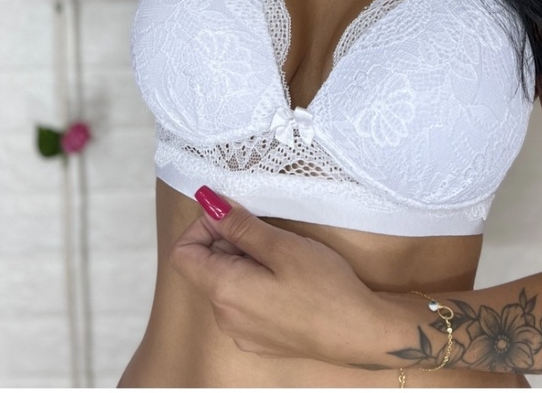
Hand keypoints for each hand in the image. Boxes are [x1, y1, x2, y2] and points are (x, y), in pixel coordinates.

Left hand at [170, 187, 383, 364]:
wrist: (359, 333)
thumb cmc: (323, 286)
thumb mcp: (282, 245)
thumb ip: (240, 225)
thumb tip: (207, 203)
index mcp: (223, 291)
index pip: (182, 252)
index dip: (202, 227)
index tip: (234, 216)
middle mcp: (224, 317)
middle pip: (205, 267)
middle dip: (229, 241)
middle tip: (268, 232)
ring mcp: (241, 332)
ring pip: (226, 283)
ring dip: (244, 260)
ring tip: (283, 256)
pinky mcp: (259, 339)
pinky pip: (242, 303)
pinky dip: (255, 282)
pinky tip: (288, 280)